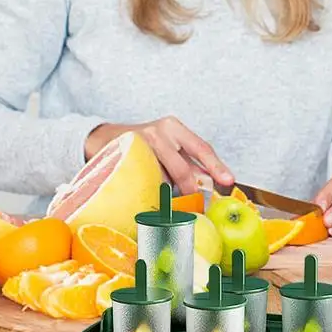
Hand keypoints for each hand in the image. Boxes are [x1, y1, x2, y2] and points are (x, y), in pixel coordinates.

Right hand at [85, 117, 233, 195]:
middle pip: (183, 168)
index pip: (202, 148)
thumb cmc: (144, 145)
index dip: (217, 166)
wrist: (104, 137)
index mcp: (175, 128)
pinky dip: (152, 192)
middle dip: (191, 189)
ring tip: (169, 200)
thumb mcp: (169, 147)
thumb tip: (210, 183)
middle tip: (195, 203)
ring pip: (163, 178)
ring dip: (168, 193)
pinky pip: (144, 181)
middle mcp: (159, 132)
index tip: (228, 181)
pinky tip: (152, 196)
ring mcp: (140, 144)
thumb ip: (189, 163)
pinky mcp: (124, 157)